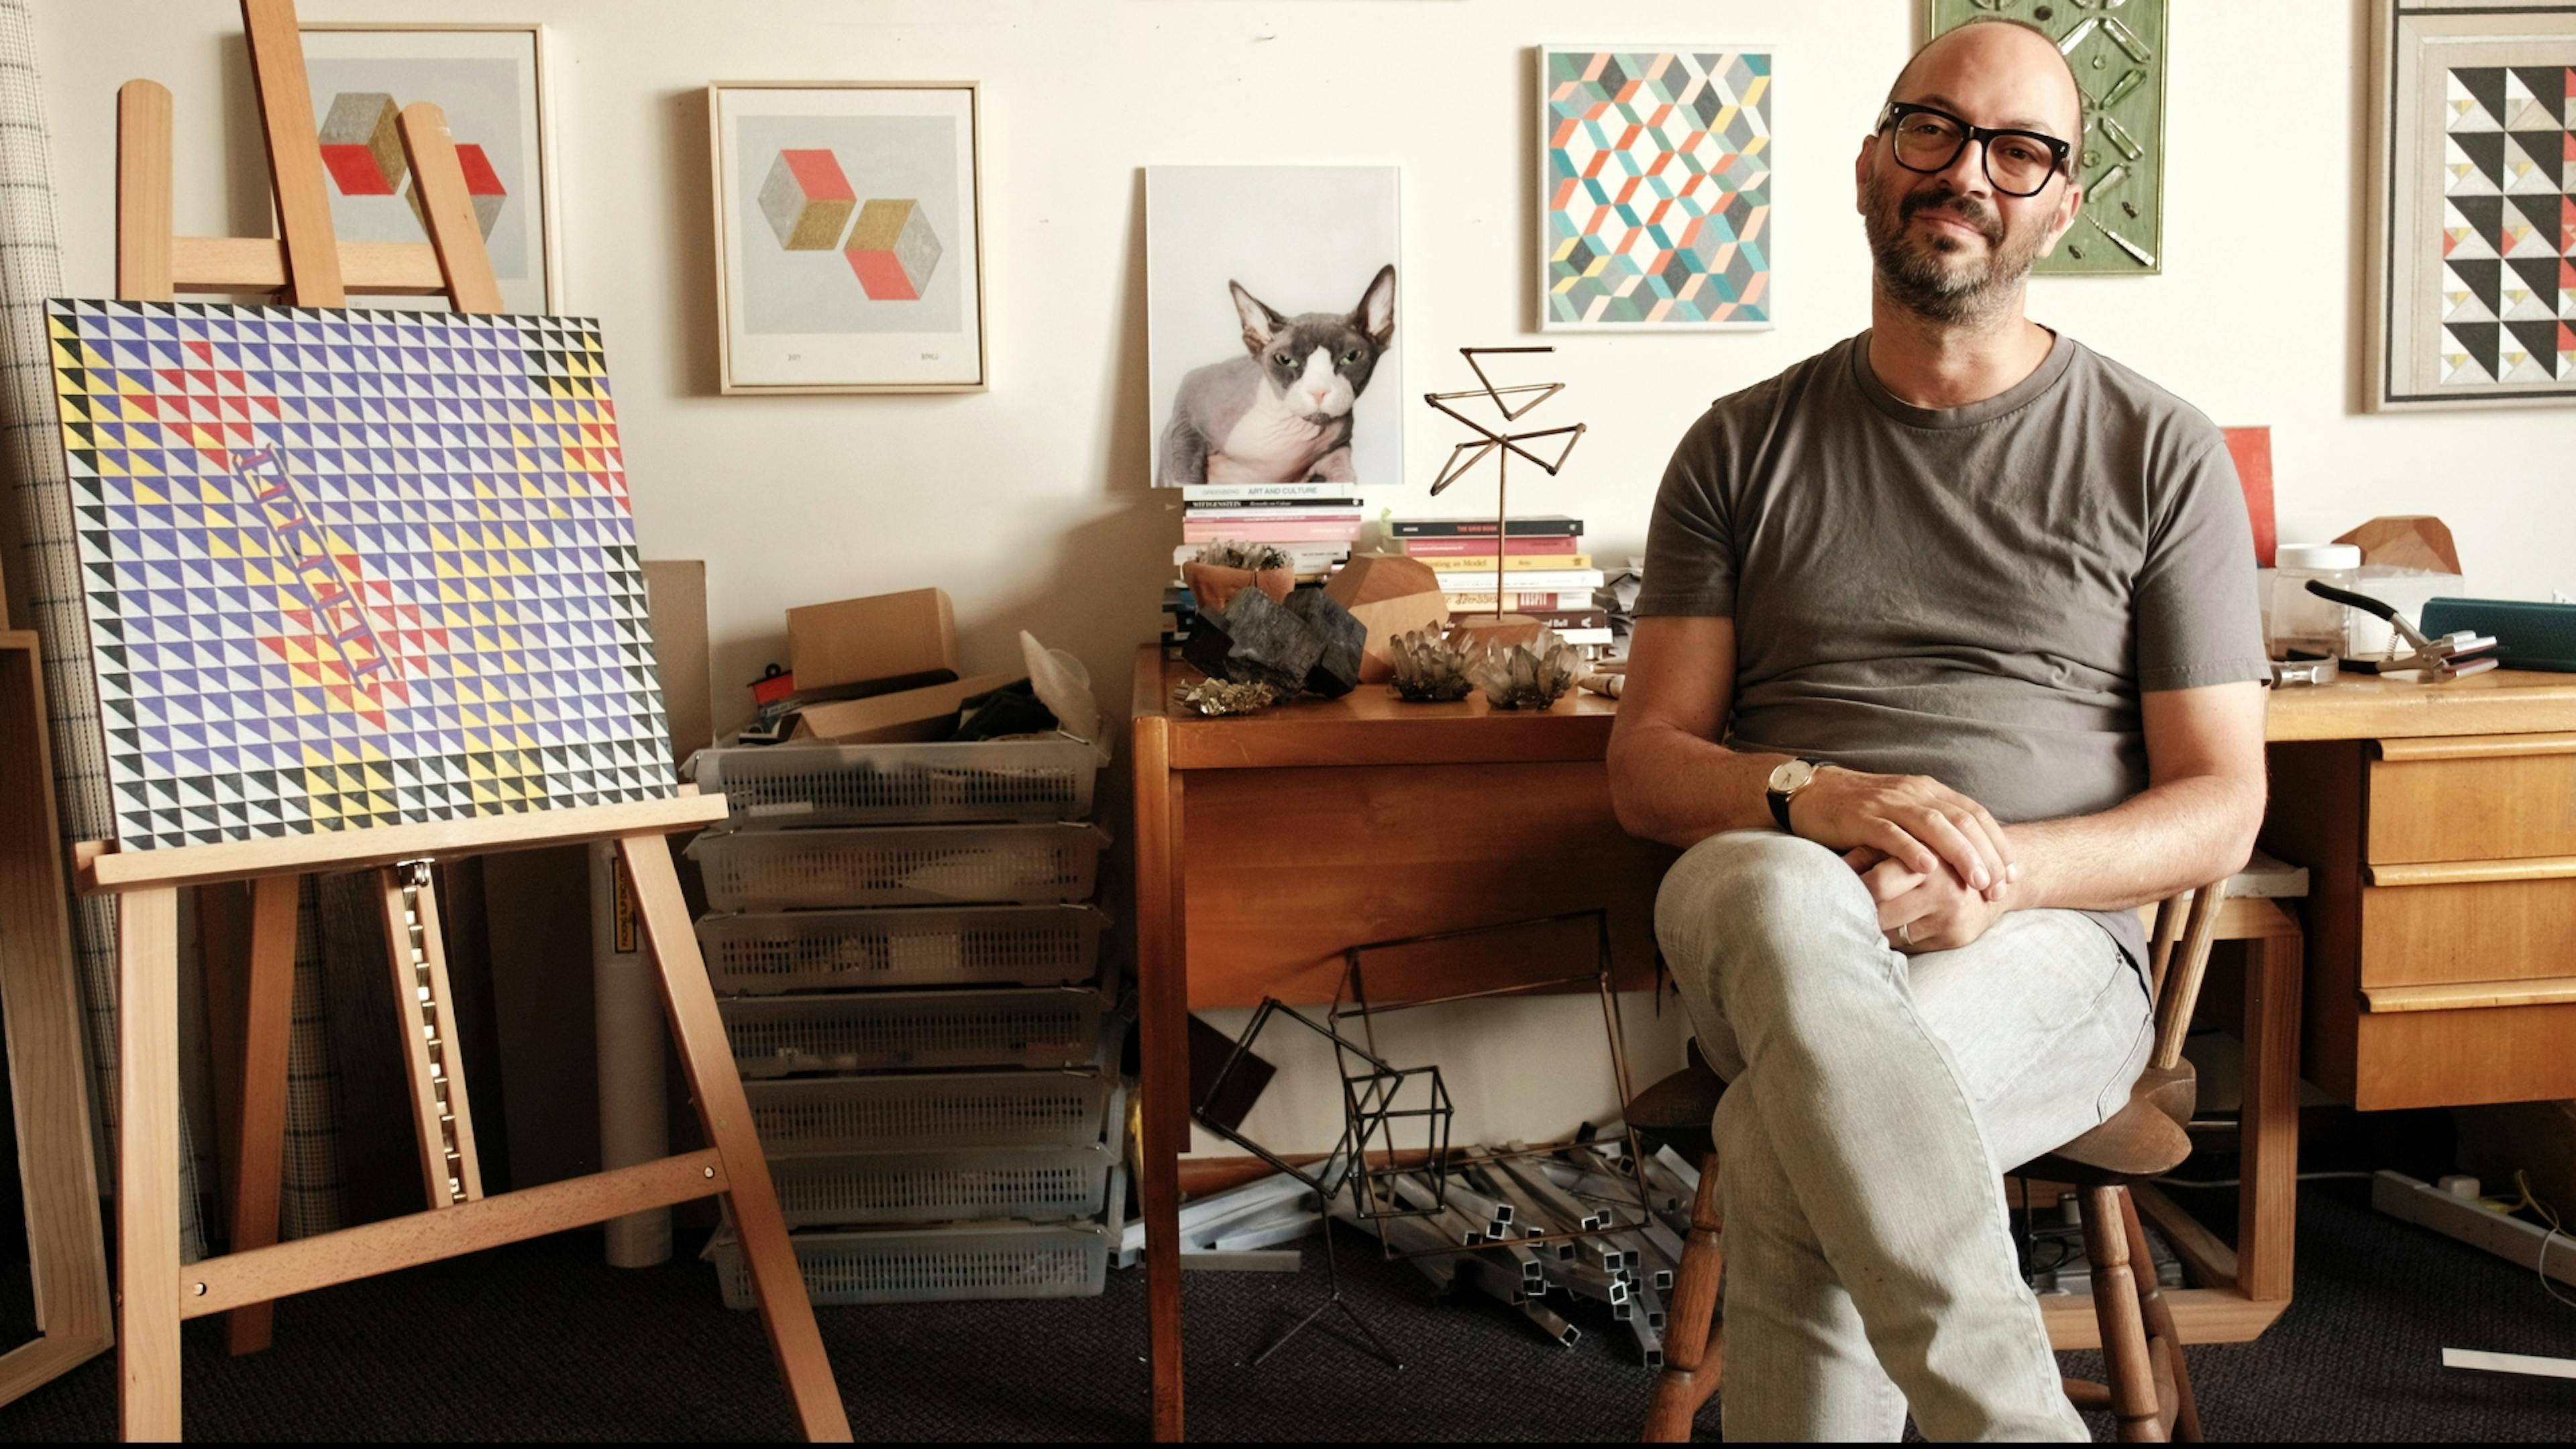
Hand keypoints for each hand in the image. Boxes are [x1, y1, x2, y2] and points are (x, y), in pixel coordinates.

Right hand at [1789, 767, 2016, 899]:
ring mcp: (1887, 804)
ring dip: (1960, 853)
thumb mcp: (1903, 812)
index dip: (1997, 843)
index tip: (2012, 874)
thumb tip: (1969, 859)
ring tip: (1976, 881)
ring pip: (1934, 825)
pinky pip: (1891, 833)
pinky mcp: (1861, 817)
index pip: (1974, 813)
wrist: (1811, 792)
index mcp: (1927, 791)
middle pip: (1962, 821)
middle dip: (1986, 855)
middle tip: (1999, 887)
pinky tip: (1928, 869)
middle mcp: (1913, 793)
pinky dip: (1911, 850)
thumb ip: (1932, 828)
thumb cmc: (1859, 810)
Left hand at [1844, 846, 2012, 952]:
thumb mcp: (1909, 844)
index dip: (1852, 887)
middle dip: (1858, 911)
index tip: (1832, 887)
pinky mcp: (1956, 939)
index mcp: (1929, 860)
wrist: (1997, 875)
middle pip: (1882, 913)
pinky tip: (1889, 926)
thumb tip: (1836, 866)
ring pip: (1892, 934)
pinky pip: (1910, 945)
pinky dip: (1894, 937)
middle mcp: (1943, 891)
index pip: (1878, 883)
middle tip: (1834, 909)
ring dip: (1873, 927)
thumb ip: (1872, 851)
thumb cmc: (1940, 855)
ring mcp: (1951, 919)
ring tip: (1857, 918)